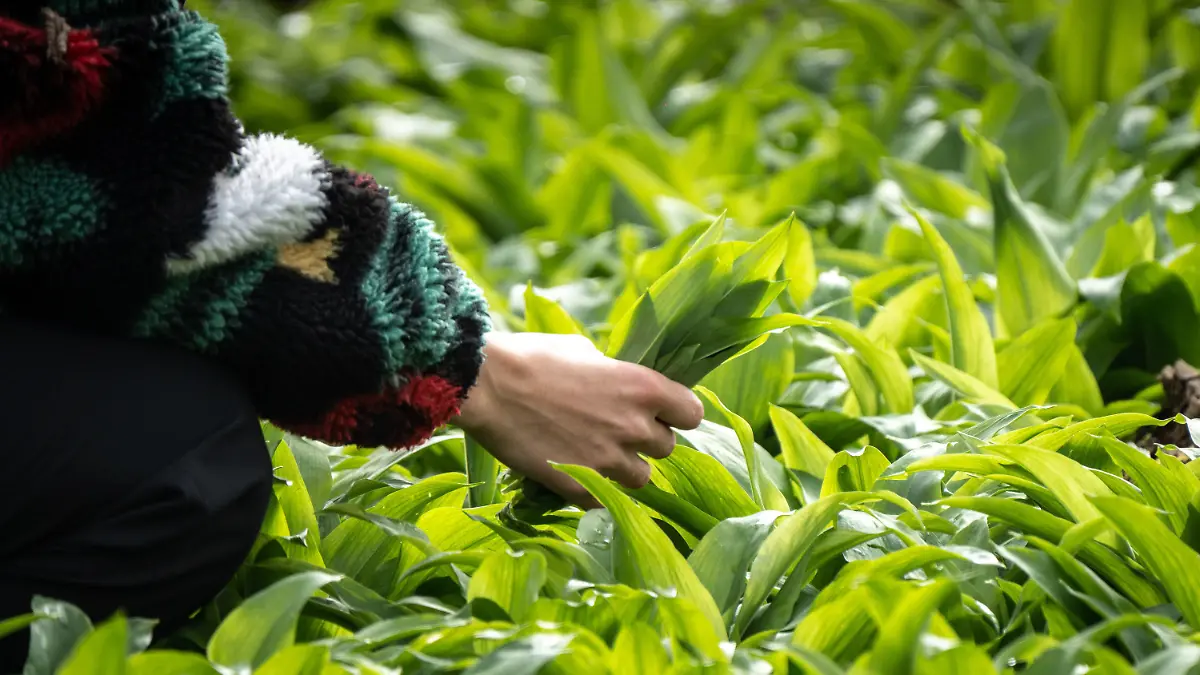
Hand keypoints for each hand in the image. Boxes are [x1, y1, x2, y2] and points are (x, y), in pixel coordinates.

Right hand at [452, 332, 704, 506]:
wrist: (485, 387)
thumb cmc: (531, 357)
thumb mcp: (583, 350)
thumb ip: (612, 372)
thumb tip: (616, 382)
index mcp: (643, 387)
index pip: (692, 414)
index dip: (677, 414)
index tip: (661, 413)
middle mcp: (635, 426)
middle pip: (667, 448)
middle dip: (646, 441)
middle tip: (618, 431)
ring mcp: (609, 461)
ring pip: (642, 478)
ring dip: (626, 468)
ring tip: (597, 455)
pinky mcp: (581, 487)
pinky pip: (606, 498)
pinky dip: (595, 488)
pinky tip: (574, 470)